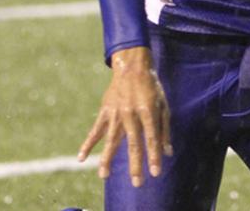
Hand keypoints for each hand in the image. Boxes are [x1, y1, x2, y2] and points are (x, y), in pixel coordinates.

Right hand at [78, 46, 172, 186]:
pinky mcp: (105, 112)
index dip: (154, 156)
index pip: (152, 138)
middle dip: (135, 164)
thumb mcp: (163, 104)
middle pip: (133, 143)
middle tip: (136, 182)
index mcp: (148, 111)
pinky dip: (88, 144)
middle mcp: (131, 114)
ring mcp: (116, 113)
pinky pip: (95, 131)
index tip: (156, 172)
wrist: (132, 67)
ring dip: (107, 159)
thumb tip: (167, 152)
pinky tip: (82, 158)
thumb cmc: (152, 87)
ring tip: (104, 176)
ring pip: (111, 140)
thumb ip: (164, 129)